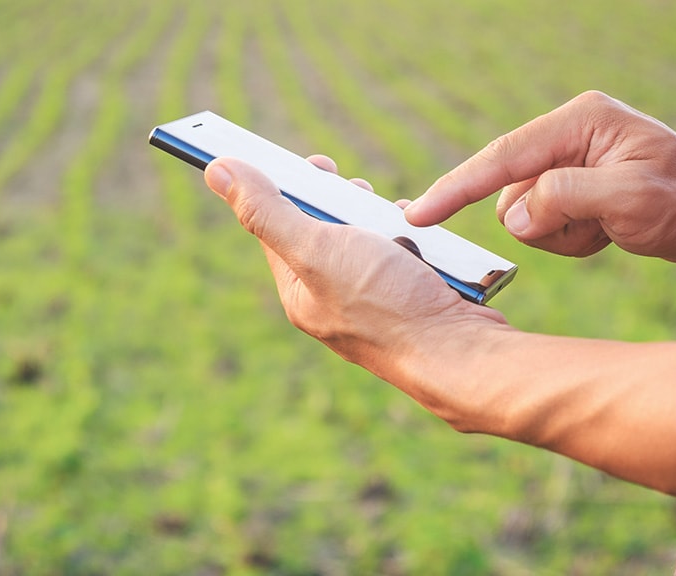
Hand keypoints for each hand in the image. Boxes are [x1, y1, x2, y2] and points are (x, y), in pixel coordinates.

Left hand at [203, 154, 506, 421]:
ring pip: (367, 240)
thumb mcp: (315, 248)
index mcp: (299, 293)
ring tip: (389, 216)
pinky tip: (419, 238)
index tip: (307, 163)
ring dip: (377, 216)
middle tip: (350, 185)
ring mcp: (374, 301)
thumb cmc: (386, 304)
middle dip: (337, 200)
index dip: (285, 189)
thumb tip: (216, 172)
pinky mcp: (411, 299)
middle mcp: (332, 300)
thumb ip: (266, 211)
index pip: (276, 229)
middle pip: (323, 231)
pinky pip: (402, 254)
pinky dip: (410, 237)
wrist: (460, 353)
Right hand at [405, 90, 675, 267]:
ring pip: (522, 213)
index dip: (456, 187)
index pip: (502, 157)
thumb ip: (565, 199)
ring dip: (559, 235)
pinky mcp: (570, 186)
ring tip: (606, 230)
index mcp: (579, 123)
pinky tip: (606, 232)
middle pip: (510, 191)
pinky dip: (568, 239)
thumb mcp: (631, 200)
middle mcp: (568, 136)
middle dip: (544, 223)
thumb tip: (516, 215)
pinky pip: (541, 224)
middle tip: (595, 228)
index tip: (417, 215)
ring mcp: (567, 162)